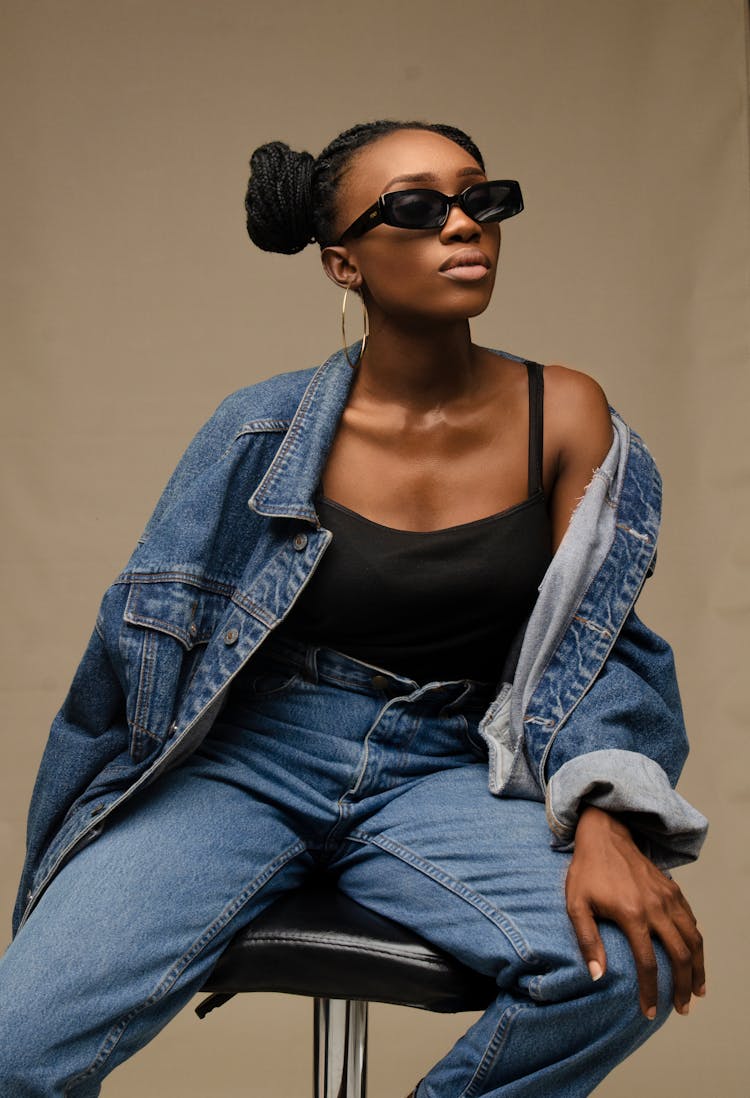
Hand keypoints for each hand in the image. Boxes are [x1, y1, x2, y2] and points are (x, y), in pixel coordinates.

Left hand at [565, 804, 704, 1018]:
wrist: (604, 833)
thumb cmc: (586, 870)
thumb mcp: (576, 904)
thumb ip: (586, 939)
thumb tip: (597, 975)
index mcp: (632, 914)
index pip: (648, 964)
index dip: (651, 992)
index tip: (649, 1012)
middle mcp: (656, 907)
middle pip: (680, 956)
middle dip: (683, 987)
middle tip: (682, 1009)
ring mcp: (667, 897)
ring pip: (693, 939)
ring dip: (698, 967)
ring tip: (697, 990)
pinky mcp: (673, 888)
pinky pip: (691, 920)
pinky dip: (695, 941)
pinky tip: (692, 955)